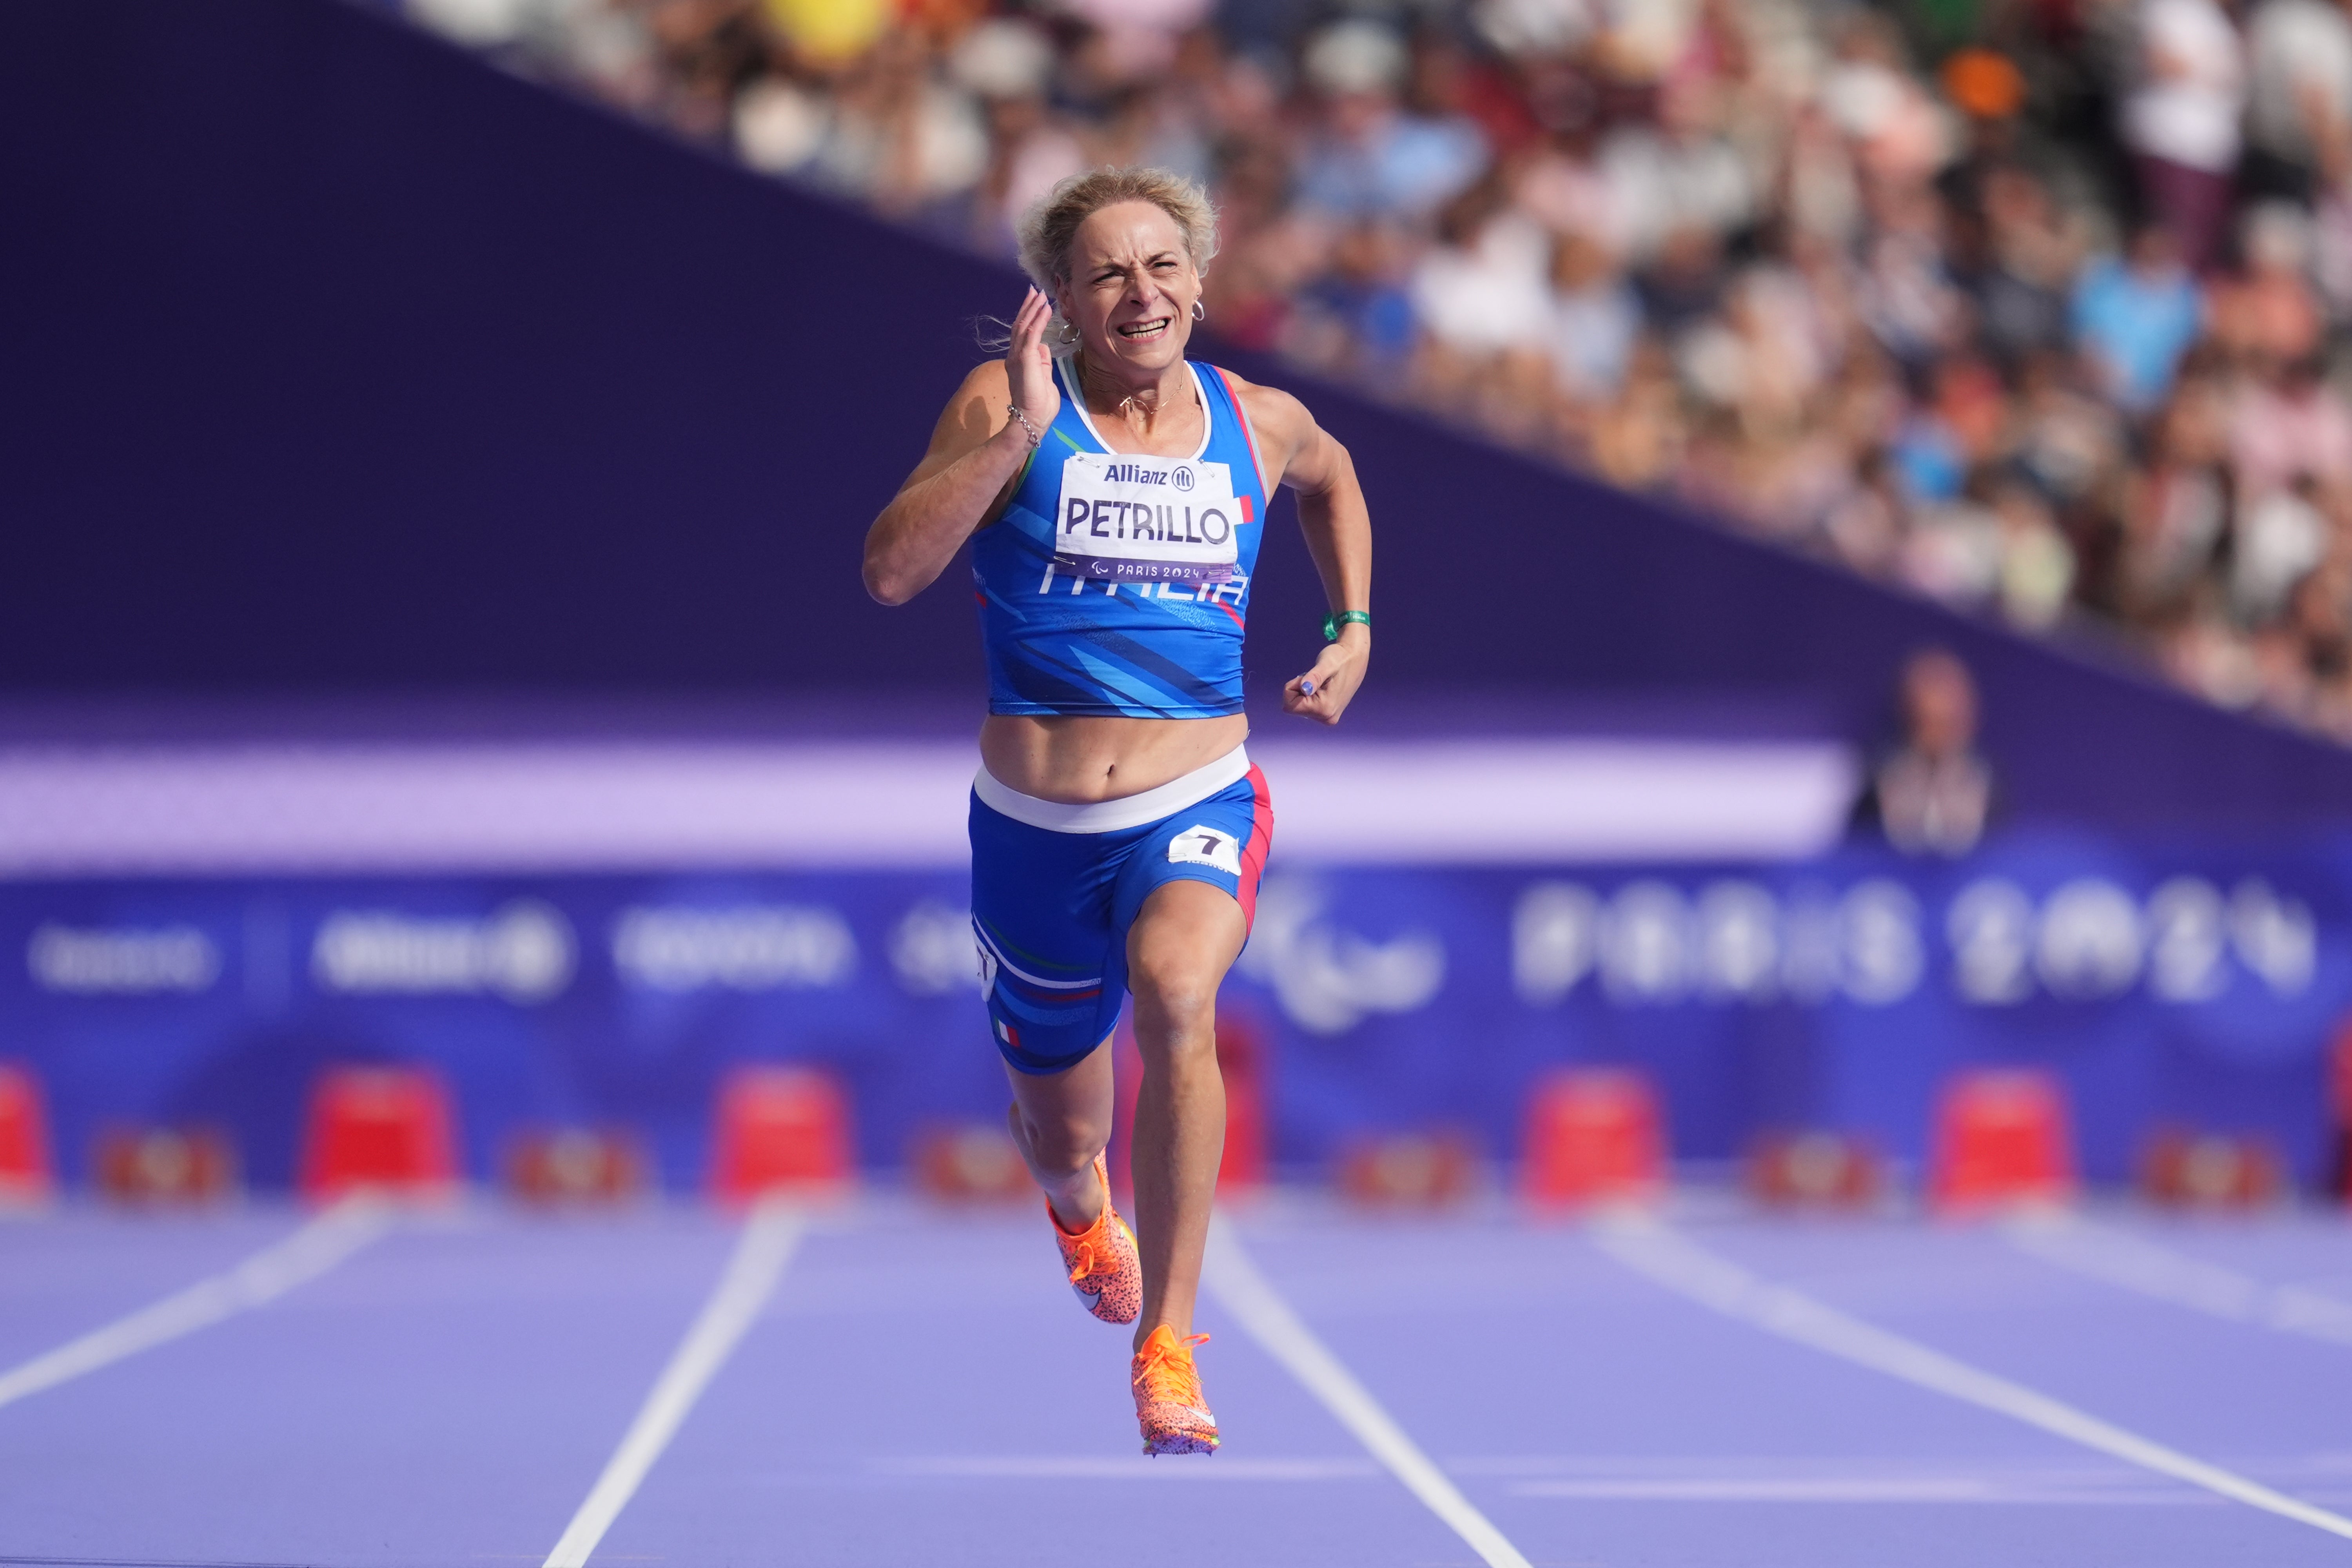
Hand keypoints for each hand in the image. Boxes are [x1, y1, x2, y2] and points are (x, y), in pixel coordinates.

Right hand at [1004, 287, 1060, 440]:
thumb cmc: (1040, 405)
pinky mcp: (1025, 359)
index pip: (1023, 333)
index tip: (1035, 302)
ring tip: (1040, 294)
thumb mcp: (1044, 377)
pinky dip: (1038, 319)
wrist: (1033, 419)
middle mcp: (1014, 356)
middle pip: (1020, 325)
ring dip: (1033, 309)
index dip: (1028, 316)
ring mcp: (1018, 357)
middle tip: (1034, 290)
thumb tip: (1044, 347)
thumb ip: (1042, 361)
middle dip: (1027, 306)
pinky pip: (1032, 333)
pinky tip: (1045, 308)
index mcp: (1019, 360)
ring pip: (1024, 326)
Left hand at [1282, 630, 1366, 725]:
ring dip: (1304, 692)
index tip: (1308, 677)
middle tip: (1316, 678)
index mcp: (1325, 708)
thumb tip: (1304, 689)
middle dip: (1299, 690)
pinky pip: (1307, 707)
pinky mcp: (1327, 714)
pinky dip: (1309, 695)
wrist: (1355, 658)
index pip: (1289, 705)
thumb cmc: (1340, 657)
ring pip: (1299, 707)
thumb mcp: (1326, 663)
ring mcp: (1328, 718)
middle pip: (1294, 707)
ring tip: (1322, 682)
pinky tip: (1323, 687)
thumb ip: (1314, 677)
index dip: (1293, 687)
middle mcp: (1327, 718)